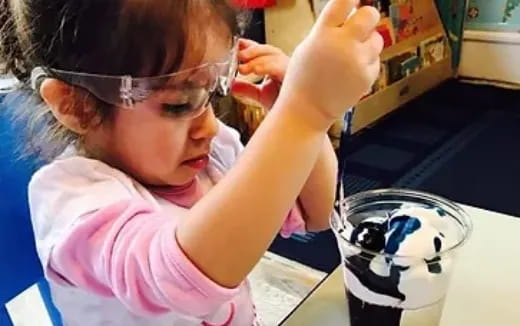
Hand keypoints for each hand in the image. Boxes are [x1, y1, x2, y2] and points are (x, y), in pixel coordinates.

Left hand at [232, 39, 288, 108]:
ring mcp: (292, 69)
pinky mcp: (295, 76)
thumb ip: (247, 88)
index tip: (238, 45)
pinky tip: (256, 71)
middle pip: (269, 50)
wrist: (294, 119)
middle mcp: (286, 65)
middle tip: (238, 56)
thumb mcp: (261, 95)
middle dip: (252, 50)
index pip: (263, 51)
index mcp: (278, 66)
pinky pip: (281, 67)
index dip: (250, 46)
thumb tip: (232, 85)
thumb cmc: (284, 105)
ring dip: (256, 60)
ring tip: (243, 68)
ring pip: (275, 55)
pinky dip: (267, 67)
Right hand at [278, 0, 382, 128]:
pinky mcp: (368, 77)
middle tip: (359, 25)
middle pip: (370, 14)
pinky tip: (350, 72)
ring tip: (350, 56)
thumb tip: (351, 12)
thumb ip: (328, 29)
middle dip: (367, 16)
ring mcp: (357, 62)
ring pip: (377, 38)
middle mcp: (342, 45)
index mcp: (323, 34)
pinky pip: (375, 60)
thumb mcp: (308, 46)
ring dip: (367, 42)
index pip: (344, 1)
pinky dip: (366, 63)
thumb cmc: (303, 79)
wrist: (307, 111)